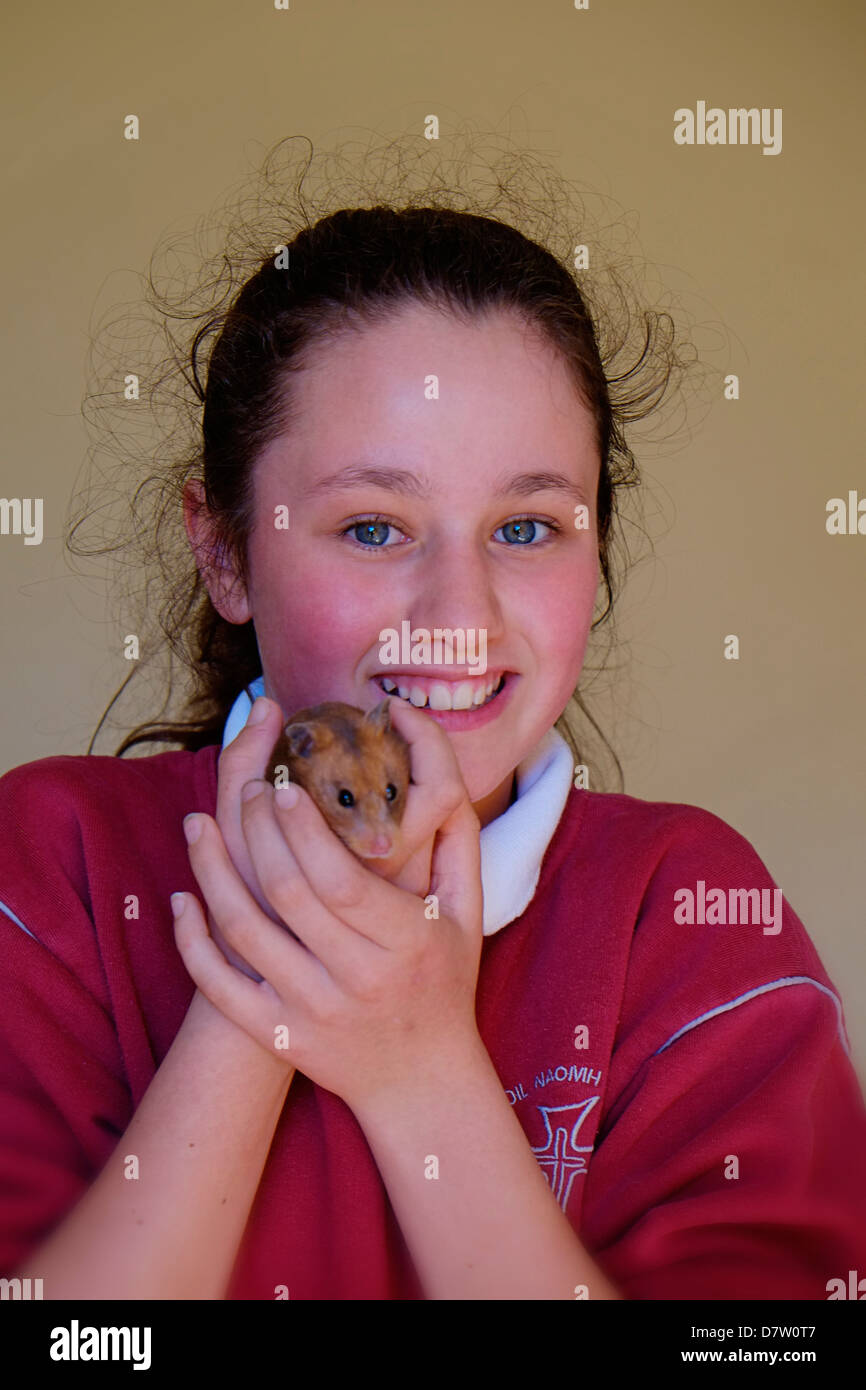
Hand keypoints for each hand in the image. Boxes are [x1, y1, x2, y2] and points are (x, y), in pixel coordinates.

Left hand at [172, 700, 483, 1113]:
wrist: (422, 1080)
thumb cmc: (443, 983)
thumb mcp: (466, 915)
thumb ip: (457, 845)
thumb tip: (440, 782)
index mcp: (405, 942)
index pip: (341, 877)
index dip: (304, 828)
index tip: (284, 785)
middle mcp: (358, 978)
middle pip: (288, 893)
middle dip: (257, 831)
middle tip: (247, 790)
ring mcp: (312, 1010)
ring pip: (243, 931)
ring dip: (211, 871)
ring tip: (197, 824)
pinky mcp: (277, 1035)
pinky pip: (218, 986)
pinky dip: (191, 940)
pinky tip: (181, 898)